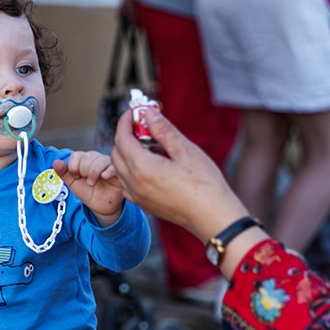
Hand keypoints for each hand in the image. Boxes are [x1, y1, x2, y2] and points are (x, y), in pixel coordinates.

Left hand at [53, 151, 123, 225]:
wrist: (102, 207)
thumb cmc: (89, 193)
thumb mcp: (73, 184)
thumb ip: (64, 173)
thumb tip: (55, 162)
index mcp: (85, 160)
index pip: (76, 155)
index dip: (73, 167)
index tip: (76, 177)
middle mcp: (97, 159)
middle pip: (87, 156)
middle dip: (83, 170)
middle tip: (87, 182)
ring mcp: (108, 164)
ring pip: (100, 160)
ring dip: (93, 172)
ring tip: (93, 183)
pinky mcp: (118, 172)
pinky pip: (114, 166)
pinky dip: (108, 170)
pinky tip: (104, 177)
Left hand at [109, 107, 267, 276]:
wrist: (213, 217)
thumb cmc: (204, 184)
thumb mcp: (185, 150)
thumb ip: (163, 130)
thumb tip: (148, 113)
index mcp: (142, 168)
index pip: (122, 138)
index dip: (126, 121)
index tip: (136, 111)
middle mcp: (133, 183)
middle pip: (116, 152)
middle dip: (126, 135)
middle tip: (146, 126)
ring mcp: (136, 196)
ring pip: (119, 168)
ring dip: (128, 152)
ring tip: (153, 145)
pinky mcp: (143, 204)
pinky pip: (126, 182)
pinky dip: (131, 169)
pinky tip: (153, 165)